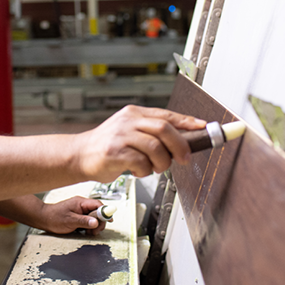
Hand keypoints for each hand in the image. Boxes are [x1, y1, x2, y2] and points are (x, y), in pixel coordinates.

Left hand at [40, 196, 110, 235]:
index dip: (105, 212)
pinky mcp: (78, 216)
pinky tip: (85, 232)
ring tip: (89, 233)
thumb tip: (96, 222)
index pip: (98, 205)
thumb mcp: (70, 221)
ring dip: (94, 226)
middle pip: (98, 212)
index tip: (110, 220)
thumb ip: (84, 221)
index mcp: (81, 202)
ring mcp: (80, 210)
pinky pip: (88, 221)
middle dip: (99, 222)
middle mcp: (82, 205)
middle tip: (95, 232)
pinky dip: (89, 227)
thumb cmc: (54, 218)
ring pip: (94, 217)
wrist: (43, 218)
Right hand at [74, 105, 205, 182]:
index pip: (167, 115)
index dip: (188, 121)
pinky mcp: (114, 151)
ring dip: (162, 163)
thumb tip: (183, 141)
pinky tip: (138, 171)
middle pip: (164, 128)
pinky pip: (141, 162)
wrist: (79, 155)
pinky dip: (145, 170)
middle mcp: (128, 121)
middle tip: (183, 159)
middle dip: (180, 145)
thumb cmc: (108, 147)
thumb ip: (152, 133)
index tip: (205, 128)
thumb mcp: (130, 132)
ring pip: (156, 147)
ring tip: (155, 168)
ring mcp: (121, 135)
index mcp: (135, 113)